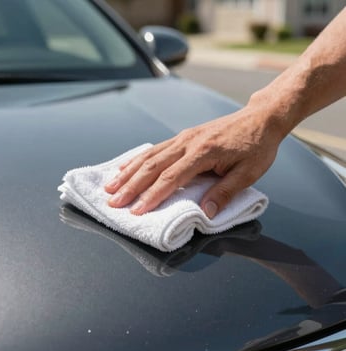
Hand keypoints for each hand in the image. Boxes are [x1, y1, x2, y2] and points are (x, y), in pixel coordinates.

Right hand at [104, 106, 282, 217]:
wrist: (260, 118)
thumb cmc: (256, 146)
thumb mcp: (249, 173)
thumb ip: (225, 192)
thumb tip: (206, 212)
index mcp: (203, 152)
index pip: (171, 178)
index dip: (152, 196)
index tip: (137, 211)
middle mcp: (187, 142)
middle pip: (152, 166)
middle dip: (131, 186)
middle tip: (113, 202)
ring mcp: (183, 137)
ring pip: (149, 156)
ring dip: (128, 172)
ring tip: (110, 186)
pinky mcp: (183, 136)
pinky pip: (155, 148)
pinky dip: (137, 159)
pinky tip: (125, 167)